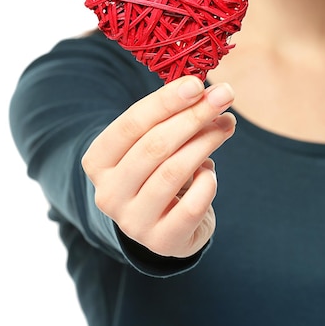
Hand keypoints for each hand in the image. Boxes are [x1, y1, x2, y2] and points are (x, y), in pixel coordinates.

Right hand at [82, 76, 235, 257]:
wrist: (164, 225)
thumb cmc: (159, 172)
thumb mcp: (158, 142)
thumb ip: (178, 118)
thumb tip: (213, 95)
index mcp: (98, 161)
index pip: (131, 124)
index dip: (166, 101)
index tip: (197, 84)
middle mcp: (108, 193)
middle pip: (154, 146)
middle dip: (193, 117)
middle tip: (224, 97)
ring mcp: (132, 221)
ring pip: (173, 172)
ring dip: (206, 142)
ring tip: (226, 125)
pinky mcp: (161, 241)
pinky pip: (191, 205)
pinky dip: (207, 182)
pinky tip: (210, 172)